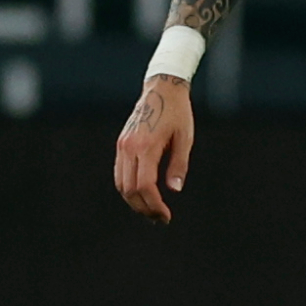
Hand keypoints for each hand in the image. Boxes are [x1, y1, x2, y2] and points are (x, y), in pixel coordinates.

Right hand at [114, 74, 193, 223]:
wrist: (162, 88)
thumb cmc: (178, 112)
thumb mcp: (185, 138)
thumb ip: (179, 164)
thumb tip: (174, 190)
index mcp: (147, 145)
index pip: (145, 185)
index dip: (154, 205)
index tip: (166, 215)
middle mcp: (130, 146)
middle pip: (130, 189)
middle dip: (144, 208)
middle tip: (161, 218)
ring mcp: (123, 145)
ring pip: (121, 184)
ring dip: (134, 201)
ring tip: (152, 209)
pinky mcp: (121, 143)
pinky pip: (120, 173)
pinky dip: (128, 188)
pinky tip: (143, 194)